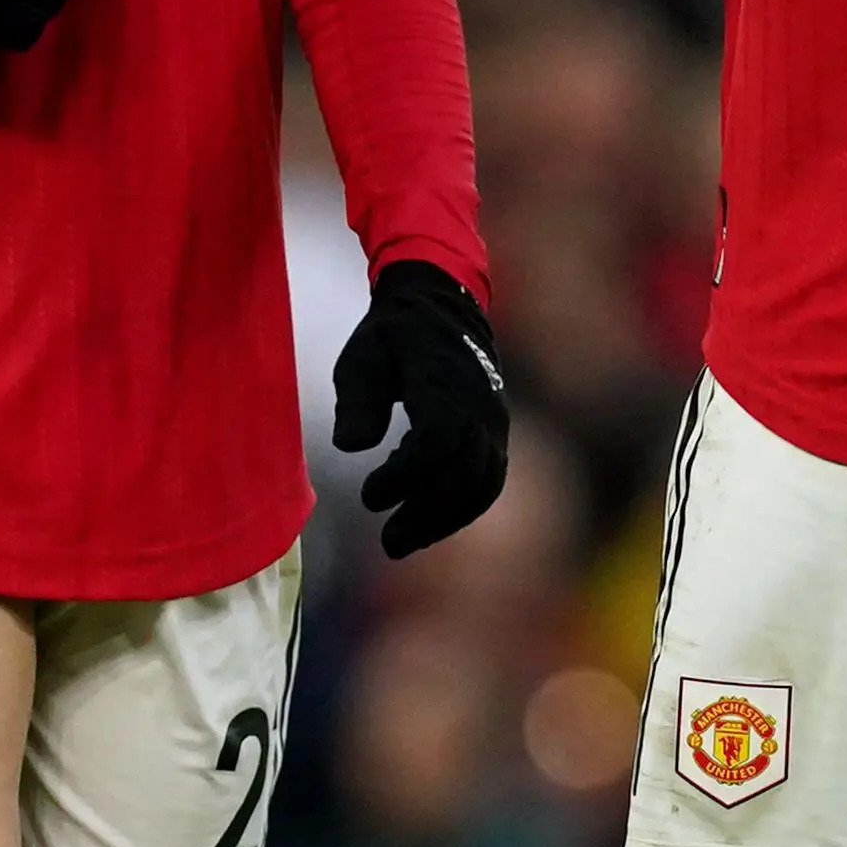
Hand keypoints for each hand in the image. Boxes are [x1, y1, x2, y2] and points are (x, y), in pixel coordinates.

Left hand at [332, 261, 512, 558]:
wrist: (444, 304)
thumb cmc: (393, 334)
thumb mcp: (363, 355)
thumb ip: (357, 399)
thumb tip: (350, 446)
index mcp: (444, 380)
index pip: (437, 440)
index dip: (405, 476)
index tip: (368, 497)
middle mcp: (479, 403)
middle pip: (464, 470)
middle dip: (427, 513)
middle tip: (388, 543)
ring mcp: (493, 418)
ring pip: (483, 481)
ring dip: (446, 518)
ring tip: (404, 541)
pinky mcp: (495, 430)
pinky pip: (489, 478)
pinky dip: (463, 508)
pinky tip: (428, 524)